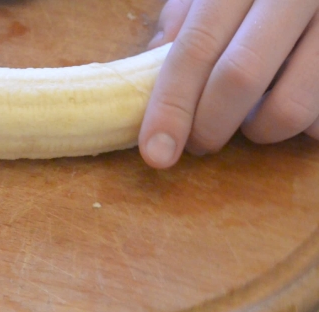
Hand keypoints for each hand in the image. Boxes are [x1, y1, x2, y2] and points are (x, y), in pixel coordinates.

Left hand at [139, 0, 318, 168]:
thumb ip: (185, 21)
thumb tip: (146, 72)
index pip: (197, 47)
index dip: (171, 105)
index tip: (155, 152)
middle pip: (239, 77)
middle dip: (209, 126)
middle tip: (199, 144)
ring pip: (290, 107)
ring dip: (259, 130)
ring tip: (253, 117)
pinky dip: (303, 126)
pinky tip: (292, 100)